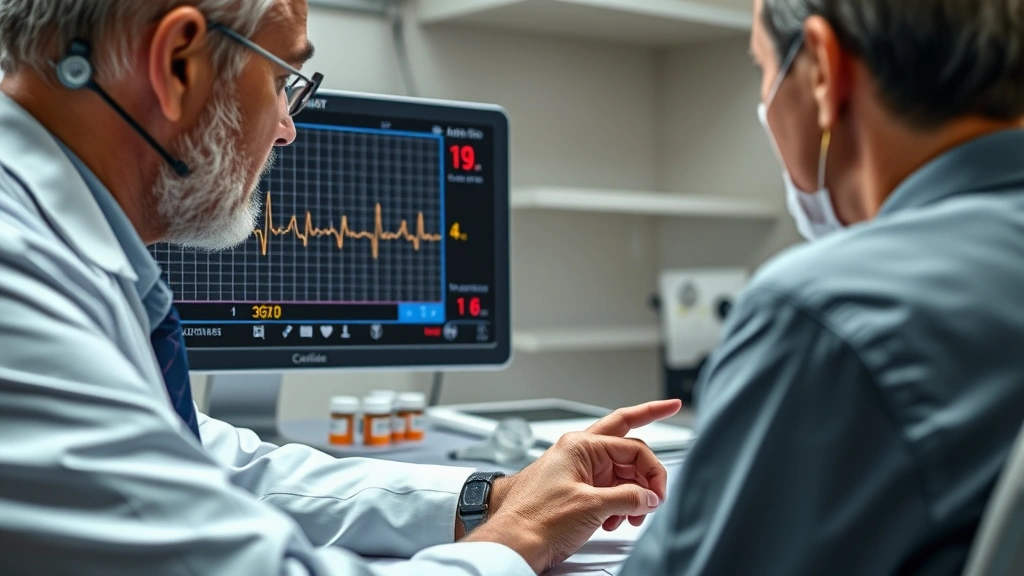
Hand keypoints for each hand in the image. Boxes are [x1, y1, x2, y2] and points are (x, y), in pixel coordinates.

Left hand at [463, 399, 681, 572]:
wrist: (513, 541)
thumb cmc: (536, 518)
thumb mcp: (592, 506)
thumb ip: (628, 498)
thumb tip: (650, 497)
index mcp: (580, 446)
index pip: (632, 446)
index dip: (653, 469)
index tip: (660, 493)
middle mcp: (579, 453)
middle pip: (625, 442)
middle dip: (647, 457)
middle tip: (666, 452)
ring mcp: (577, 471)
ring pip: (620, 472)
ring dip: (634, 493)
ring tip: (634, 515)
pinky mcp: (576, 490)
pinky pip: (608, 490)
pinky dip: (620, 504)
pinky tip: (617, 520)